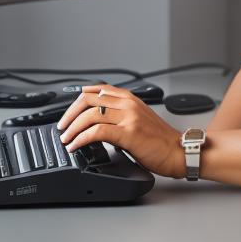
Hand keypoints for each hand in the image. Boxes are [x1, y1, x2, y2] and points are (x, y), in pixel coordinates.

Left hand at [56, 84, 185, 178]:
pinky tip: (76, 145)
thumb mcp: (138, 119)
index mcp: (130, 98)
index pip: (97, 89)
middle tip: (62, 127)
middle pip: (88, 99)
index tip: (68, 113)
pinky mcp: (128, 133)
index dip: (77, 100)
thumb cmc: (160, 140)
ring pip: (89, 115)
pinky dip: (81, 139)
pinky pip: (96, 132)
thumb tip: (95, 123)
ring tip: (66, 139)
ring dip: (72, 128)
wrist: (178, 152)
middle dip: (69, 114)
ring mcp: (128, 117)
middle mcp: (128, 104)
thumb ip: (119, 116)